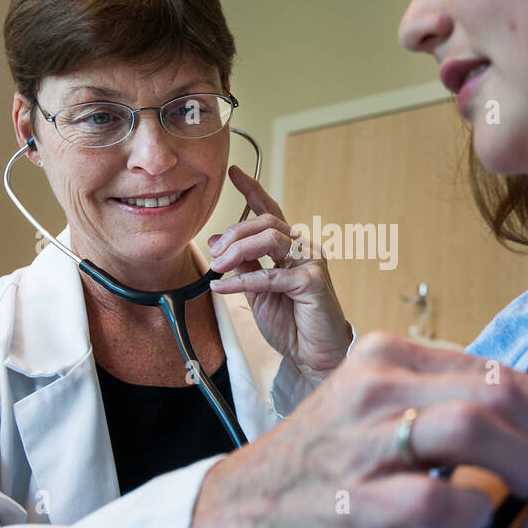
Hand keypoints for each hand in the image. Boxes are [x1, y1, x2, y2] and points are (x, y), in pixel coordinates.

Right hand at [186, 332, 527, 527]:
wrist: (246, 500)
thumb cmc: (327, 453)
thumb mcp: (377, 400)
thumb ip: (442, 397)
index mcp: (388, 355)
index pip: (493, 366)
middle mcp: (375, 385)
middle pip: (492, 392)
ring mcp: (361, 441)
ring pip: (470, 429)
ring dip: (521, 461)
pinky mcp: (351, 498)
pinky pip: (432, 499)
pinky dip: (471, 512)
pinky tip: (477, 522)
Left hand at [207, 165, 351, 378]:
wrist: (313, 354)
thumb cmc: (291, 323)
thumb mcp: (258, 290)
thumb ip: (244, 264)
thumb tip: (219, 242)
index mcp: (291, 248)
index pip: (271, 212)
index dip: (253, 191)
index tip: (233, 173)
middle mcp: (304, 249)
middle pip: (266, 223)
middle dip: (234, 234)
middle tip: (214, 254)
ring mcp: (311, 263)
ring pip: (270, 239)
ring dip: (237, 251)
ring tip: (218, 267)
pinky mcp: (313, 282)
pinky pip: (270, 275)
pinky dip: (241, 281)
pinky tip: (221, 287)